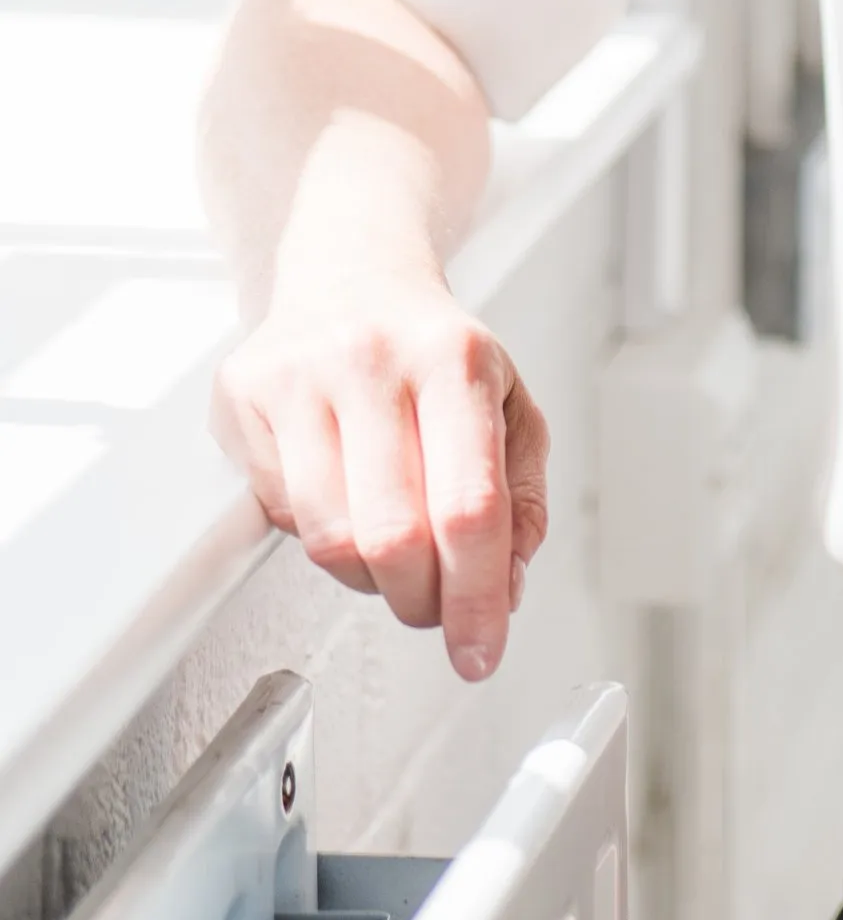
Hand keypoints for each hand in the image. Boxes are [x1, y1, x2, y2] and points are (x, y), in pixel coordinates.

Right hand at [211, 258, 548, 681]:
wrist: (352, 270)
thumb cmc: (434, 348)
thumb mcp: (508, 403)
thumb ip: (522, 497)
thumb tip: (504, 585)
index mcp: (454, 359)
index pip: (468, 506)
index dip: (477, 596)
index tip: (481, 649)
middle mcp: (372, 359)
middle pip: (393, 536)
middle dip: (422, 601)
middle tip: (436, 608)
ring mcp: (298, 375)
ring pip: (328, 539)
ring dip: (369, 580)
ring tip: (393, 558)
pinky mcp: (243, 394)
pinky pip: (280, 514)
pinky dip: (321, 537)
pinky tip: (345, 502)